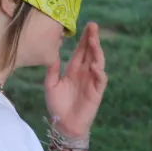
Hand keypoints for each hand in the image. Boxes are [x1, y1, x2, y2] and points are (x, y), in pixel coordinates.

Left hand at [44, 22, 107, 138]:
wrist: (64, 124)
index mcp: (73, 70)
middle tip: (93, 26)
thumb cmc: (57, 106)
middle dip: (93, 39)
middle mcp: (84, 73)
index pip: (81, 51)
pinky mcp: (96, 92)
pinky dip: (99, 72)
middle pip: (91, 53)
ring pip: (98, 62)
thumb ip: (52, 71)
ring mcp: (92, 81)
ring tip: (94, 41)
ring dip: (97, 52)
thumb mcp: (51, 86)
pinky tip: (94, 65)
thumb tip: (53, 56)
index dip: (84, 39)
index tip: (87, 25)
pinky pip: (100, 79)